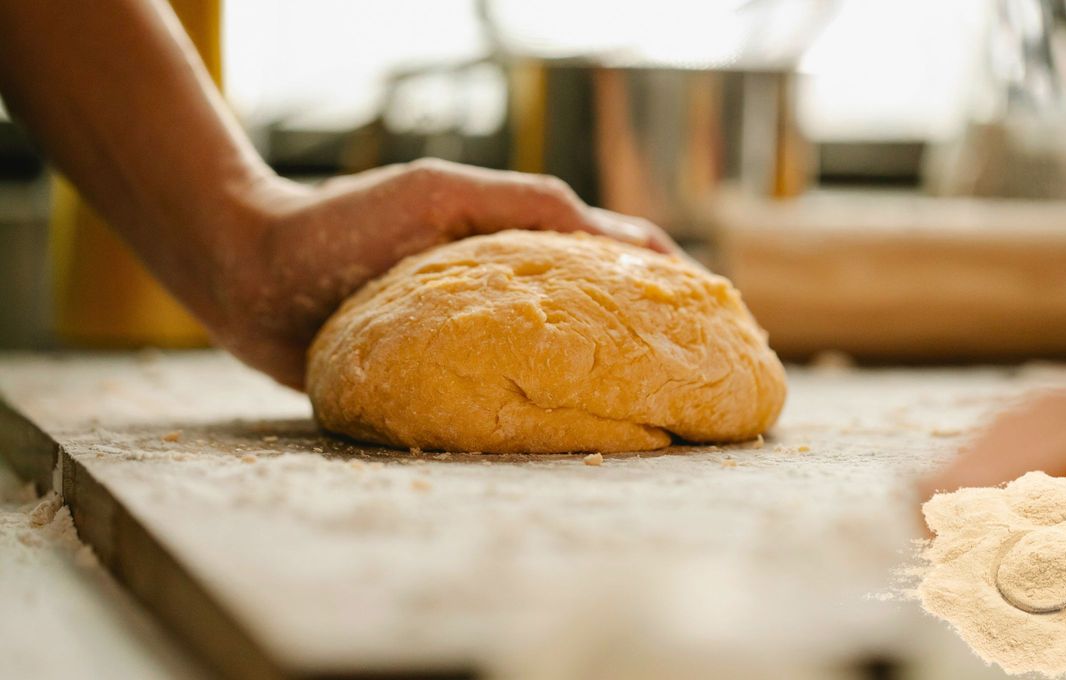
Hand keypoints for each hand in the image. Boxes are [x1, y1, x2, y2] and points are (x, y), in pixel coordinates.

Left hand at [215, 158, 683, 388]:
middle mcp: (506, 288)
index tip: (719, 313)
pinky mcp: (443, 380)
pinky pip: (508, 402)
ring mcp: (477, 335)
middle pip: (600, 312)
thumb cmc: (342, 222)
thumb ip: (526, 205)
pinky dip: (550, 413)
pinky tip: (577, 433)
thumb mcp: (439, 195)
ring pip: (562, 361)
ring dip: (612, 382)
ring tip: (665, 410)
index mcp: (516, 240)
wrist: (250, 275)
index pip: (613, 256)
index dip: (670, 281)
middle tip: (709, 373)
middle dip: (657, 337)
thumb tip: (626, 241)